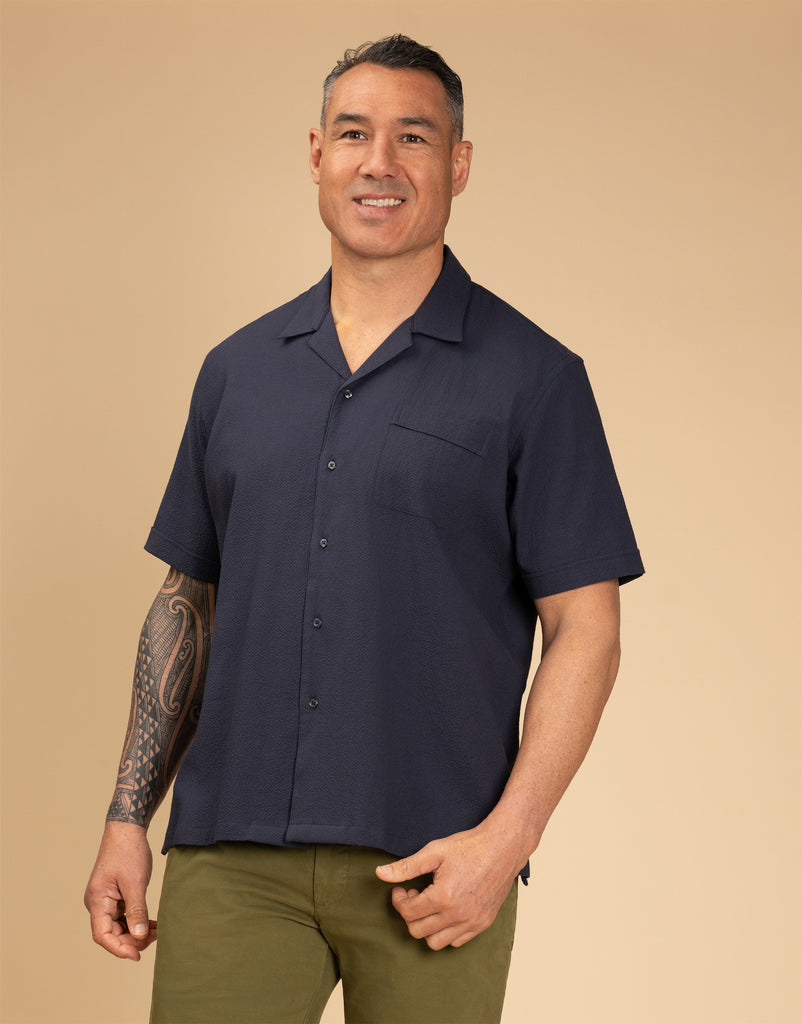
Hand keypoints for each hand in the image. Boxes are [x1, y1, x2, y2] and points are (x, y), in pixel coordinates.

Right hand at [84, 821, 156, 960]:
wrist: (127, 829)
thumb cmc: (128, 852)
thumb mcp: (135, 882)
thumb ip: (137, 910)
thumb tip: (139, 936)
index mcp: (97, 901)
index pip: (102, 935)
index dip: (119, 948)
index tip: (137, 955)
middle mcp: (98, 903)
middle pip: (111, 934)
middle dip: (132, 940)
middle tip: (155, 938)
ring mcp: (106, 899)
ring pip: (118, 926)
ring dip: (136, 931)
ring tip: (158, 931)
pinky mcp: (115, 895)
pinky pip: (123, 915)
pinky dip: (137, 921)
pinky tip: (153, 923)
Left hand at [375, 823, 525, 949]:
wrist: (503, 847)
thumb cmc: (469, 846)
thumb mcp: (434, 852)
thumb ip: (406, 866)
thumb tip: (380, 874)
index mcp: (443, 897)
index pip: (408, 913)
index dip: (399, 900)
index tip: (402, 888)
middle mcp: (457, 915)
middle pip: (417, 931)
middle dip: (409, 914)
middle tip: (415, 894)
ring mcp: (472, 922)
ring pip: (435, 943)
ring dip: (426, 926)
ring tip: (430, 904)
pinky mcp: (483, 924)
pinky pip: (456, 942)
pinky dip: (446, 932)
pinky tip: (446, 911)